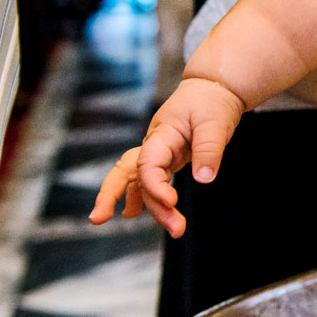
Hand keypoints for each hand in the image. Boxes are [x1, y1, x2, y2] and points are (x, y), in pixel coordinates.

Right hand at [95, 78, 244, 237]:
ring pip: (136, 179)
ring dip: (144, 205)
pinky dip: (140, 196)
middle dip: (115, 197)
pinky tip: (131, 212)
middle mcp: (154, 144)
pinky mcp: (165, 158)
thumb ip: (209, 150)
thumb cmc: (212, 102)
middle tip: (101, 220)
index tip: (172, 202)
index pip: (148, 164)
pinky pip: (146, 179)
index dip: (154, 186)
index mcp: (162, 134)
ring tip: (166, 229)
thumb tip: (203, 179)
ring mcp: (157, 152)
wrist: (212, 88)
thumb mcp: (216, 122)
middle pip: (127, 172)